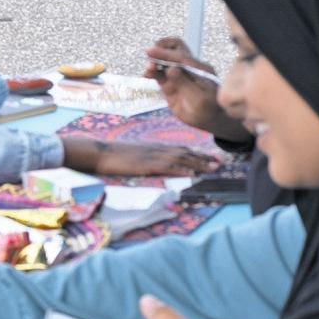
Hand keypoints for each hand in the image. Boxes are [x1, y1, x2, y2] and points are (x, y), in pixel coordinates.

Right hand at [60, 137, 219, 176]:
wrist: (99, 151)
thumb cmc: (112, 154)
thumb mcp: (133, 154)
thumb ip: (146, 158)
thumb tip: (154, 164)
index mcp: (154, 147)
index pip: (180, 149)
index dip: (197, 154)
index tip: (210, 158)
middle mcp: (157, 149)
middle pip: (185, 152)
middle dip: (203, 158)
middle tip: (219, 163)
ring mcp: (152, 156)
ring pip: (180, 158)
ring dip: (198, 163)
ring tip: (212, 167)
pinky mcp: (146, 164)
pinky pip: (167, 166)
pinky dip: (181, 168)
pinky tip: (191, 172)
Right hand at [144, 37, 248, 142]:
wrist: (210, 120)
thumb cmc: (209, 110)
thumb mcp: (199, 100)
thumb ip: (185, 84)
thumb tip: (171, 69)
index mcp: (199, 68)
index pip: (180, 56)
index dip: (165, 53)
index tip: (151, 51)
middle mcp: (188, 68)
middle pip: (174, 49)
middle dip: (161, 49)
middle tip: (150, 56)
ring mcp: (179, 75)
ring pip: (164, 62)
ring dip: (155, 62)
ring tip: (148, 70)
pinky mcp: (170, 84)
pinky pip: (159, 74)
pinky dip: (152, 72)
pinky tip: (147, 75)